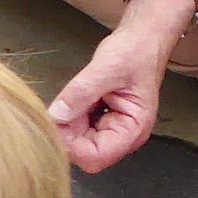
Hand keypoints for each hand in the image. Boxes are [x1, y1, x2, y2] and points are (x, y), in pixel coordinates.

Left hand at [49, 0, 189, 172]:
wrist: (143, 39)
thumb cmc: (133, 52)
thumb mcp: (105, 69)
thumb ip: (80, 94)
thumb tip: (55, 116)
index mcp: (133, 130)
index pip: (95, 157)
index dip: (72, 146)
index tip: (57, 121)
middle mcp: (125, 137)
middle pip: (86, 153)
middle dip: (69, 133)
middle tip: (62, 104)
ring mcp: (114, 130)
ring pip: (80, 142)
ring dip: (69, 123)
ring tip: (75, 95)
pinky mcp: (104, 122)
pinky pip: (81, 128)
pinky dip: (72, 116)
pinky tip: (78, 97)